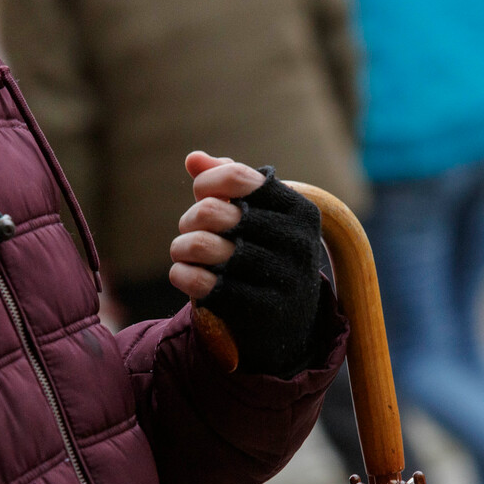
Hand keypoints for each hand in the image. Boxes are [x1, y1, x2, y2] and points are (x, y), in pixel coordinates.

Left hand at [171, 151, 324, 375]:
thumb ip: (227, 184)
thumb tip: (194, 159)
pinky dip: (182, 274)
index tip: (201, 194)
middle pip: (215, 211)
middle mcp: (299, 244)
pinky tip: (182, 273)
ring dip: (182, 247)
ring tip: (182, 251)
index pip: (239, 177)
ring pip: (204, 246)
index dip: (208, 182)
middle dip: (191, 218)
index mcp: (302, 212)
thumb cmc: (266, 257)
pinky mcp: (262, 312)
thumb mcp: (258, 218)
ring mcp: (284, 281)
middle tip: (189, 229)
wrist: (288, 325)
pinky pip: (203, 284)